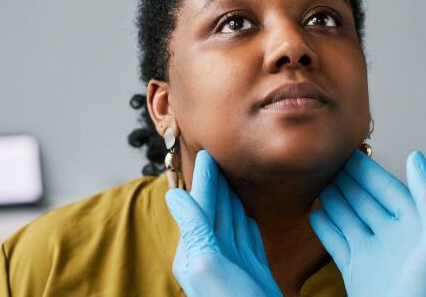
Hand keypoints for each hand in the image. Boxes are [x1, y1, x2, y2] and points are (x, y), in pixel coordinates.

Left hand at [165, 150, 280, 296]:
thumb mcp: (209, 265)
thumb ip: (194, 229)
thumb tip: (174, 196)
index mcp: (196, 253)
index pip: (200, 207)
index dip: (205, 180)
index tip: (208, 153)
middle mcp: (211, 257)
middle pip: (214, 210)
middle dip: (215, 184)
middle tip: (219, 155)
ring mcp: (232, 265)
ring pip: (230, 222)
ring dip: (230, 198)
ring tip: (230, 176)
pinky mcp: (251, 272)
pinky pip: (247, 239)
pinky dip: (245, 220)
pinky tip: (245, 210)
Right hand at [309, 151, 425, 296]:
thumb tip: (416, 157)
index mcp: (415, 226)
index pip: (388, 188)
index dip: (368, 169)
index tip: (348, 149)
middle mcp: (393, 237)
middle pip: (365, 199)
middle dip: (347, 179)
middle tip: (324, 159)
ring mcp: (373, 254)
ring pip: (349, 218)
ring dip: (333, 198)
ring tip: (316, 180)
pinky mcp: (355, 272)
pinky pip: (337, 244)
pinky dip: (324, 228)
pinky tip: (314, 213)